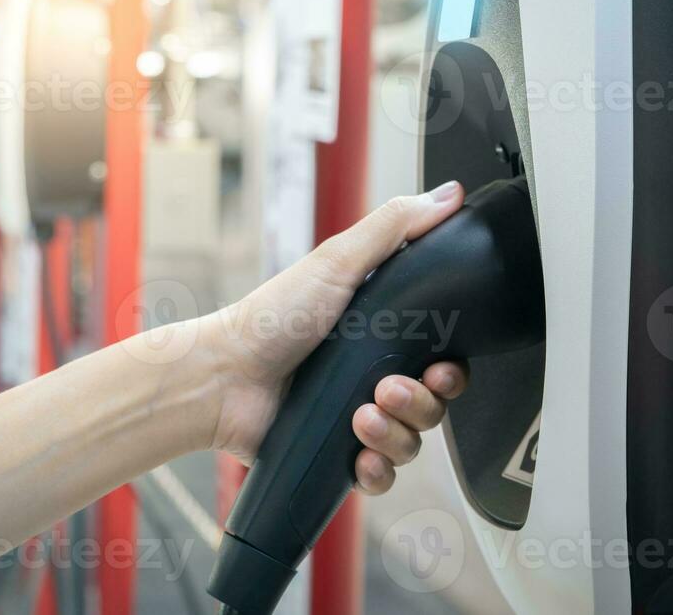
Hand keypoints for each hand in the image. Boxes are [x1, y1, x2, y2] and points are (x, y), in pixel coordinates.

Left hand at [198, 181, 470, 493]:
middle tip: (389, 389)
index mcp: (383, 333)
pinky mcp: (337, 455)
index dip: (451, 370)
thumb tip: (448, 194)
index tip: (442, 368)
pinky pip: (382, 477)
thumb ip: (395, 228)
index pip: (443, 359)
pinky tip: (360, 456)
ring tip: (360, 418)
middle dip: (422, 402)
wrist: (221, 377)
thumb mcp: (336, 261)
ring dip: (396, 434)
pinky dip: (378, 470)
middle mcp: (373, 377)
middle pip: (433, 404)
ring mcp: (357, 419)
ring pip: (412, 442)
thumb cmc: (271, 317)